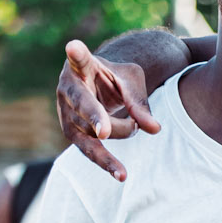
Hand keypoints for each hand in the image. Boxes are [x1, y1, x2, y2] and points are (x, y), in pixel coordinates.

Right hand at [57, 39, 159, 180]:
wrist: (100, 88)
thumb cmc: (114, 79)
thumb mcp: (130, 81)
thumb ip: (139, 101)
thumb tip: (155, 129)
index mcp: (82, 66)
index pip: (80, 59)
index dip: (77, 55)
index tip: (74, 47)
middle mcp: (68, 88)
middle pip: (81, 103)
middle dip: (93, 117)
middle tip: (104, 131)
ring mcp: (66, 112)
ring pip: (88, 131)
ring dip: (117, 134)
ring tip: (134, 138)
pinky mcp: (72, 133)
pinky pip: (89, 150)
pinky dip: (106, 162)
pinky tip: (122, 175)